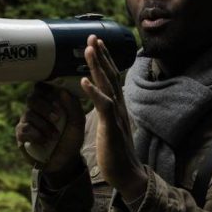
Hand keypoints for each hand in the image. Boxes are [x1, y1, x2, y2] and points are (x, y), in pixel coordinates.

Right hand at [15, 83, 84, 174]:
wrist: (65, 161)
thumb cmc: (71, 138)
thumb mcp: (78, 123)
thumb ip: (73, 106)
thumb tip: (62, 91)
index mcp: (49, 102)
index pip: (41, 87)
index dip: (46, 89)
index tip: (56, 96)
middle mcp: (36, 109)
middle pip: (32, 98)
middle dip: (45, 108)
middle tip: (57, 118)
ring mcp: (27, 121)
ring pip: (28, 114)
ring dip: (44, 126)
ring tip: (55, 136)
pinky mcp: (21, 135)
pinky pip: (23, 129)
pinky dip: (36, 135)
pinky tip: (44, 142)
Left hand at [79, 35, 146, 201]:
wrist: (128, 174)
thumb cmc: (117, 153)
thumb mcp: (110, 128)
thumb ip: (106, 113)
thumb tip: (101, 102)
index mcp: (117, 106)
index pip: (111, 78)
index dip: (104, 60)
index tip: (96, 44)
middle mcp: (119, 107)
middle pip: (110, 75)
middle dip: (101, 55)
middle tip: (91, 36)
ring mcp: (116, 116)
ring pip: (107, 85)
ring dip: (97, 66)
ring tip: (87, 49)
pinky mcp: (111, 126)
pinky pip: (103, 106)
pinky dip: (93, 92)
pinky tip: (83, 81)